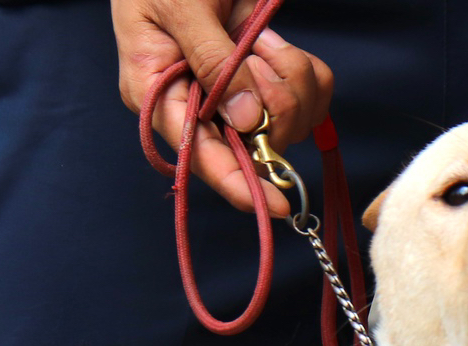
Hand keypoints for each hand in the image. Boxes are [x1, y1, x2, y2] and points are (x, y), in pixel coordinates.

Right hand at [113, 0, 333, 217]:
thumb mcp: (181, 7)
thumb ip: (213, 62)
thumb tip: (247, 122)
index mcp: (159, 95)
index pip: (200, 155)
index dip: (239, 183)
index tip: (277, 204)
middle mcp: (197, 107)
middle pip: (255, 143)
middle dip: (273, 102)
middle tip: (257, 52)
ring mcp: (235, 97)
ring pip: (289, 121)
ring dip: (289, 78)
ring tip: (260, 39)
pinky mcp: (264, 79)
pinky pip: (308, 96)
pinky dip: (304, 70)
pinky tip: (275, 43)